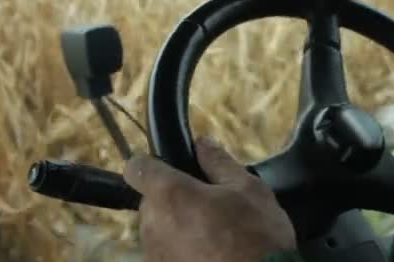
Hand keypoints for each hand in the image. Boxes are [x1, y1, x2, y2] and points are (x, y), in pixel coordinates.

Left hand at [123, 137, 296, 261]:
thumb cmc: (256, 237)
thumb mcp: (248, 188)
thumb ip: (219, 162)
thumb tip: (203, 143)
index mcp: (170, 194)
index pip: (137, 168)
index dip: (151, 164)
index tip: (169, 168)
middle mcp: (153, 224)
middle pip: (152, 200)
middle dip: (175, 198)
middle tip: (209, 204)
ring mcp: (154, 254)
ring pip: (159, 228)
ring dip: (178, 226)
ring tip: (214, 233)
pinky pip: (166, 252)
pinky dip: (182, 249)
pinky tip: (210, 253)